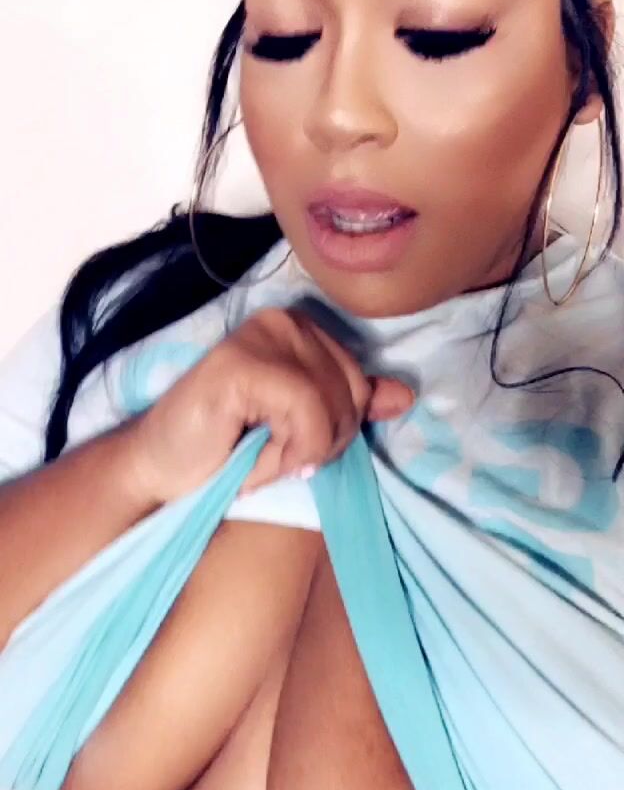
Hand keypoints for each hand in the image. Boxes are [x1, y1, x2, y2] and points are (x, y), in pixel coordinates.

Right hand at [127, 306, 415, 504]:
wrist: (162, 469)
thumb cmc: (229, 451)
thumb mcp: (303, 430)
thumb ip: (348, 407)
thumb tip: (405, 395)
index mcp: (302, 329)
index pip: (361, 382)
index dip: (336, 431)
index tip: (292, 449)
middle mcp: (283, 320)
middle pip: (353, 392)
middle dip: (322, 443)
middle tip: (274, 455)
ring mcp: (261, 336)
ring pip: (332, 404)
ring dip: (301, 452)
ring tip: (259, 454)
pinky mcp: (242, 362)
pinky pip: (306, 411)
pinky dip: (288, 450)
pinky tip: (253, 455)